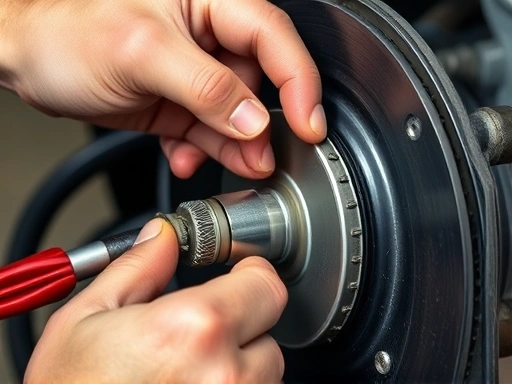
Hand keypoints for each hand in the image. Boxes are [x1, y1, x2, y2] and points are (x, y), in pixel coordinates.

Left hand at [0, 0, 325, 178]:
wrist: (32, 59)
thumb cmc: (68, 32)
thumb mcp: (141, 54)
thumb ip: (206, 88)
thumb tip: (253, 120)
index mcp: (210, 2)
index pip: (273, 38)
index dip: (298, 82)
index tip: (309, 125)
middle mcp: (209, 37)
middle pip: (259, 84)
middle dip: (258, 128)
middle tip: (258, 158)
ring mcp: (197, 74)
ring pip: (234, 117)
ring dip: (230, 147)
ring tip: (214, 161)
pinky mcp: (182, 103)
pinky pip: (206, 133)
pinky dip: (199, 151)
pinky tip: (183, 157)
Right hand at [25, 218, 287, 382]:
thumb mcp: (85, 321)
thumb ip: (137, 269)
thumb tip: (162, 237)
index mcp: (194, 330)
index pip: (266, 286)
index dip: (251, 275)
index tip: (239, 277)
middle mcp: (227, 376)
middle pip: (268, 332)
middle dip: (240, 324)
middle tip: (195, 334)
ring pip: (263, 373)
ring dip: (236, 365)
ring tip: (185, 372)